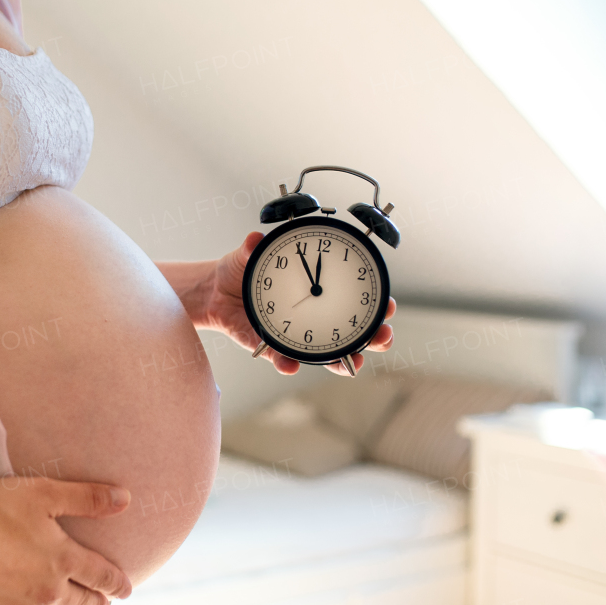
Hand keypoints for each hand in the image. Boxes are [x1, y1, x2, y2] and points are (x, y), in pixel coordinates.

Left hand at [198, 231, 396, 375]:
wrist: (215, 290)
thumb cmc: (243, 269)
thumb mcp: (249, 254)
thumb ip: (253, 247)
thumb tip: (255, 238)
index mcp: (317, 290)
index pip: (355, 299)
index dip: (376, 305)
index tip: (390, 305)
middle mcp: (312, 315)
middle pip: (351, 332)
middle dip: (372, 338)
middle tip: (384, 337)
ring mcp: (294, 334)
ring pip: (325, 353)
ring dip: (341, 361)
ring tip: (353, 365)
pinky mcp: (269, 346)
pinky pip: (280, 357)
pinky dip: (285, 363)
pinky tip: (290, 366)